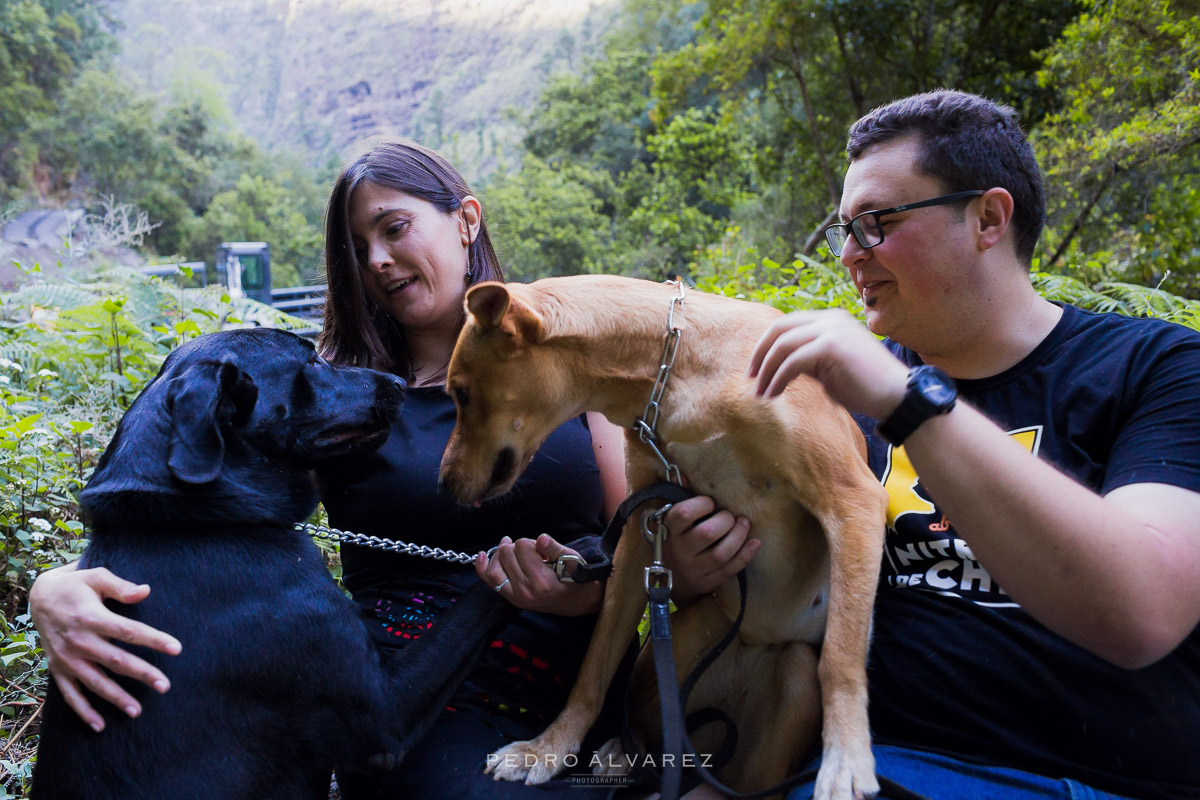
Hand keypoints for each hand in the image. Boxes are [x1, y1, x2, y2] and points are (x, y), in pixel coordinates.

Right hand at [29, 563, 181, 731]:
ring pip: (95, 682)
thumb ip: (121, 587)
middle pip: (116, 661)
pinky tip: (99, 725)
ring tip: (138, 711)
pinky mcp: (57, 669)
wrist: (39, 598)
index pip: (129, 631)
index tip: (177, 649)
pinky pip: (70, 694)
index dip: (154, 640)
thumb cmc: (77, 585)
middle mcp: (79, 641)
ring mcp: (67, 658)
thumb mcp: (97, 577)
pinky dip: (83, 711)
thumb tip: (146, 591)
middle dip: (142, 674)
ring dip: (116, 698)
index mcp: (92, 618)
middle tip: (165, 686)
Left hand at [474, 535, 603, 615]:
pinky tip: (482, 555)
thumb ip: (554, 549)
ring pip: (494, 565)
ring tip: (512, 549)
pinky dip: (483, 566)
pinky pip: (489, 580)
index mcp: (541, 581)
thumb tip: (541, 538)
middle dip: (518, 546)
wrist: (576, 601)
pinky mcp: (511, 598)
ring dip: (501, 553)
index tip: (542, 549)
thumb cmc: (575, 577)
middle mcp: (525, 590)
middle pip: (507, 553)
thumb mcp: (571, 559)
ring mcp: (516, 596)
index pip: (522, 546)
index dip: (531, 542)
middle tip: (532, 552)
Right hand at [662, 496, 757, 604]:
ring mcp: (695, 569)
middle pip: (706, 533)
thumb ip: (685, 501)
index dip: (701, 504)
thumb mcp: (676, 522)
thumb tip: (687, 473)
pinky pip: (730, 570)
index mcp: (672, 530)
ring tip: (744, 524)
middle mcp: (681, 550)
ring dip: (738, 536)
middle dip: (725, 521)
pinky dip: (746, 555)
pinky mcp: (708, 582)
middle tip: (730, 516)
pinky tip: (755, 542)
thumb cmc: (680, 539)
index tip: (711, 502)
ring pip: (720, 554)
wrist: (673, 577)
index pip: (684, 514)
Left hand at [748, 308, 908, 419]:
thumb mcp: (828, 367)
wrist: (897, 396)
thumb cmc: (865, 387)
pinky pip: (792, 362)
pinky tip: (773, 394)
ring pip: (782, 345)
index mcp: (831, 319)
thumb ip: (806, 359)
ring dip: (767, 371)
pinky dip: (778, 379)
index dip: (766, 345)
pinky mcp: (832, 346)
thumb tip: (776, 365)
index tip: (755, 369)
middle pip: (779, 328)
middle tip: (750, 378)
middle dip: (760, 354)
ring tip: (761, 393)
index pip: (787, 324)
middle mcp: (830, 318)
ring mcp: (832, 329)